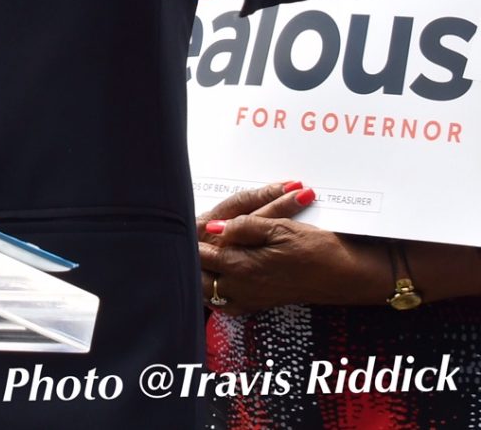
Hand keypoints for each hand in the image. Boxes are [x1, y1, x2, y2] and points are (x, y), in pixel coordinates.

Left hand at [197, 184, 385, 314]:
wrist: (347, 276)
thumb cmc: (317, 248)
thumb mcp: (280, 227)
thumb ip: (243, 227)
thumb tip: (215, 227)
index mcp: (243, 267)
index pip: (199, 255)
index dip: (190, 239)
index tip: (183, 226)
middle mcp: (243, 288)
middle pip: (198, 278)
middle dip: (190, 260)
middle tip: (186, 241)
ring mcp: (251, 299)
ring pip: (208, 293)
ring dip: (200, 275)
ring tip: (198, 256)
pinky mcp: (260, 304)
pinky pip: (227, 304)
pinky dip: (215, 292)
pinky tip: (216, 277)